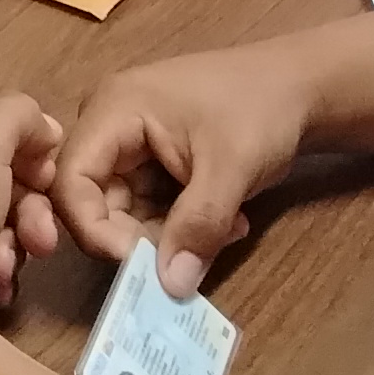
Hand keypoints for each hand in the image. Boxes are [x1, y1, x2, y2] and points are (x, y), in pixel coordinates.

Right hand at [51, 43, 314, 300]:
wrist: (302, 85)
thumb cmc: (262, 109)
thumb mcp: (232, 167)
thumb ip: (198, 226)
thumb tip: (170, 288)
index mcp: (113, 109)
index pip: (71, 182)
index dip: (95, 230)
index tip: (141, 264)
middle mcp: (109, 124)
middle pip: (94, 201)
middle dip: (140, 236)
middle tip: (193, 253)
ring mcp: (129, 142)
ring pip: (123, 211)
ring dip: (169, 234)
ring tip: (226, 228)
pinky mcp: (150, 159)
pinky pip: (147, 206)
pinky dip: (180, 224)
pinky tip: (226, 220)